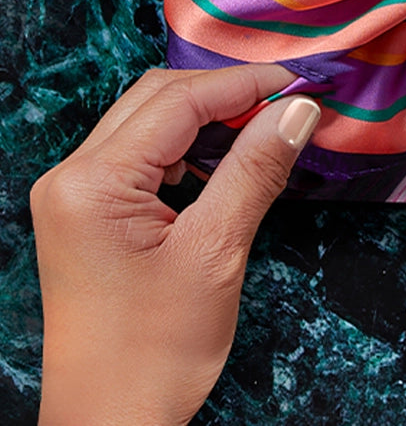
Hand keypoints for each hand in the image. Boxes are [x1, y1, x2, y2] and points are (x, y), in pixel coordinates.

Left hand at [32, 65, 319, 425]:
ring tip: (262, 125)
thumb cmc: (153, 356)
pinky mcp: (84, 216)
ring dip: (204, 114)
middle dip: (224, 91)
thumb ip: (255, 171)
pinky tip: (221, 159)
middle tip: (286, 100)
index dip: (244, 84)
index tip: (301, 82)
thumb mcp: (215, 254)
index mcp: (92, 184)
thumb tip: (298, 109)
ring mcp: (73, 197)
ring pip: (146, 120)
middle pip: (156, 98)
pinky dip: (183, 144)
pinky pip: (137, 154)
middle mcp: (71, 178)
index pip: (178, 101)